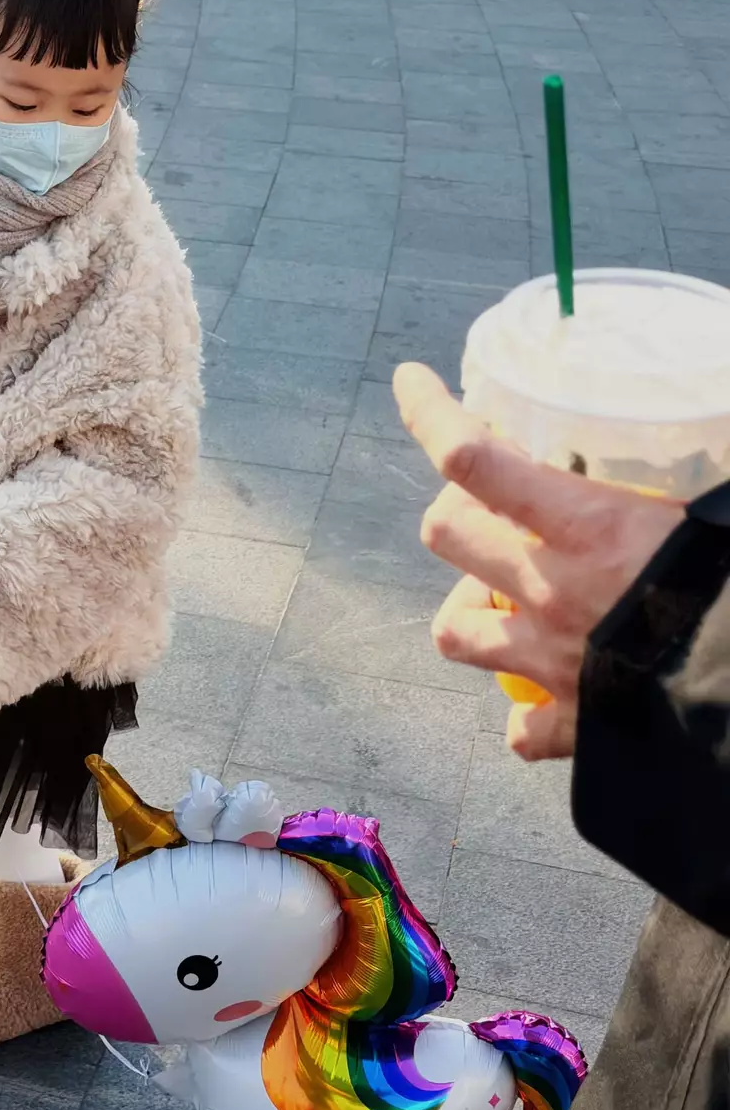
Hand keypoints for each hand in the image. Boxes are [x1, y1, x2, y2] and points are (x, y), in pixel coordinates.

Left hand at [393, 363, 684, 760]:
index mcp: (588, 528)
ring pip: (456, 632)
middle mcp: (550, 591)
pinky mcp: (575, 725)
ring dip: (469, 609)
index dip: (431, 414)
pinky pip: (523, 728)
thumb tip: (711, 426)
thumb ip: (693, 476)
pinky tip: (549, 699)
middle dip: (456, 509)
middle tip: (490, 505)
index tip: (409, 381)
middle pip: (446, 534)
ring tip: (500, 600)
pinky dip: (529, 714)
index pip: (474, 459)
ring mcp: (551, 662)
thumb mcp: (715, 510)